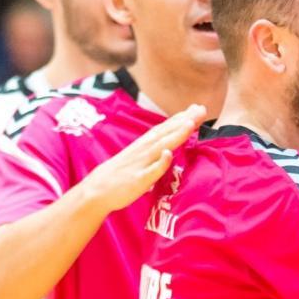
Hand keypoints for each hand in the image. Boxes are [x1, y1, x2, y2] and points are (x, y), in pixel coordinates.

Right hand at [79, 104, 205, 214]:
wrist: (96, 190)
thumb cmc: (120, 174)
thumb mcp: (138, 158)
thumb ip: (153, 149)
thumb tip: (169, 144)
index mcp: (144, 145)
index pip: (165, 128)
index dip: (181, 118)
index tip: (197, 108)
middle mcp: (143, 151)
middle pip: (166, 133)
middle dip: (184, 121)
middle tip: (202, 109)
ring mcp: (140, 164)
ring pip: (160, 148)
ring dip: (175, 136)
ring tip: (190, 124)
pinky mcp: (137, 180)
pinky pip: (150, 172)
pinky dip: (159, 163)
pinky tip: (168, 154)